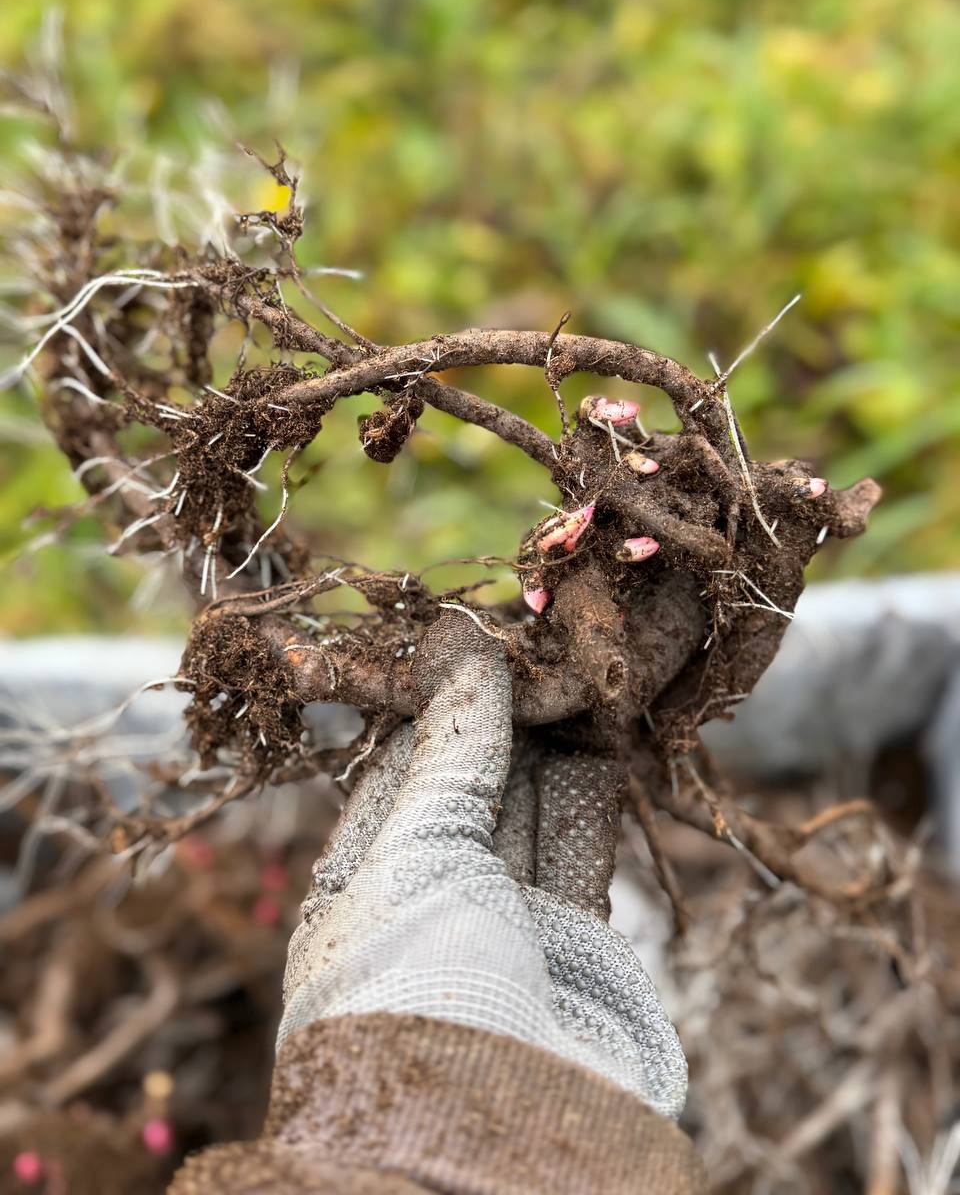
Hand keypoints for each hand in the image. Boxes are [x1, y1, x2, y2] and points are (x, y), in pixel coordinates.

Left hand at [279, 615, 686, 1117]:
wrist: (495, 1150)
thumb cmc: (413, 995)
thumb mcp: (412, 856)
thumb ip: (450, 754)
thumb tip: (465, 649)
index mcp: (358, 889)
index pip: (403, 770)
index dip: (441, 703)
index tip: (477, 636)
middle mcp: (429, 904)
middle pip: (473, 786)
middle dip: (507, 718)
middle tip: (544, 640)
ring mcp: (505, 928)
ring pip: (532, 811)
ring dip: (557, 744)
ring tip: (581, 668)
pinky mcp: (575, 949)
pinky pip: (581, 849)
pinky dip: (595, 790)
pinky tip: (608, 732)